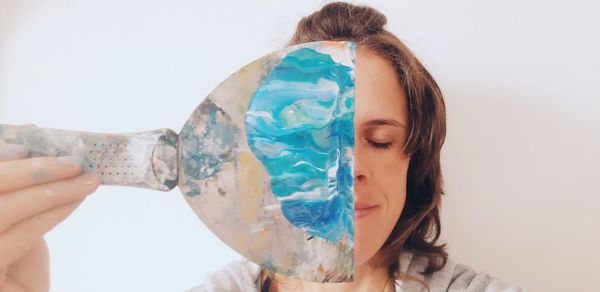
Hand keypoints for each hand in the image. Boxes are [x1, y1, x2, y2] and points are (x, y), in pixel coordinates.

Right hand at [0, 142, 99, 291]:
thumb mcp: (15, 226)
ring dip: (50, 190)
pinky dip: (49, 214)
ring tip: (85, 181)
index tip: (32, 136)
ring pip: (3, 210)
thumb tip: (35, 146)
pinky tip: (75, 201)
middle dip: (32, 170)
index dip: (0, 154)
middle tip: (73, 161)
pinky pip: (18, 237)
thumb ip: (20, 194)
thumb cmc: (14, 269)